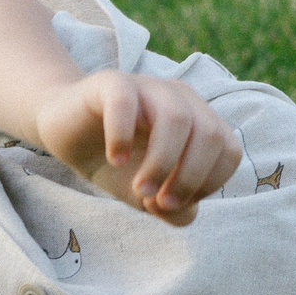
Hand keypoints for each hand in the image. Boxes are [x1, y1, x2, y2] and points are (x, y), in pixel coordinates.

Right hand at [32, 71, 241, 225]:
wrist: (66, 133)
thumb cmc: (115, 162)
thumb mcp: (147, 194)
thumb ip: (173, 208)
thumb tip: (181, 211)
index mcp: (199, 121)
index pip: (229, 151)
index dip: (208, 184)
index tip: (172, 203)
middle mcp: (181, 99)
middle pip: (211, 135)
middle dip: (188, 178)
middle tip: (156, 203)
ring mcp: (148, 87)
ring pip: (176, 119)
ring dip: (161, 164)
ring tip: (137, 191)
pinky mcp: (111, 83)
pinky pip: (126, 103)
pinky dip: (123, 137)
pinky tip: (115, 160)